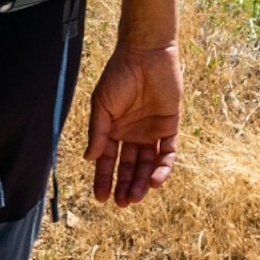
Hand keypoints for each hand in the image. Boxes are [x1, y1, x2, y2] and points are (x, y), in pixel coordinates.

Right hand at [85, 42, 181, 206]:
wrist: (145, 55)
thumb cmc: (118, 76)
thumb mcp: (101, 105)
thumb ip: (97, 132)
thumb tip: (90, 159)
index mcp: (112, 129)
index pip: (107, 160)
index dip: (104, 178)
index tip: (100, 198)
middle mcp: (131, 133)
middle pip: (128, 166)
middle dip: (124, 185)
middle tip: (122, 204)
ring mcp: (151, 131)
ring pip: (148, 164)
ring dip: (142, 181)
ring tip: (136, 197)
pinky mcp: (170, 127)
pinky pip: (168, 153)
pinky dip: (163, 168)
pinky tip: (156, 180)